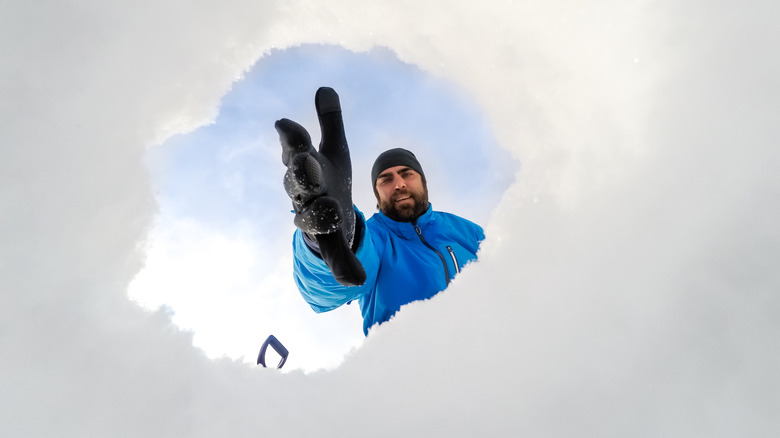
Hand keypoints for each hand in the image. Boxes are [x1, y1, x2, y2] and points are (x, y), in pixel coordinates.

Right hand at [275, 87, 365, 285]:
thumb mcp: (334, 151)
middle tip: (304, 161)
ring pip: (310, 216)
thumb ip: (331, 123)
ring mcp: (315, 218)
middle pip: (298, 181)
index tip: (284, 124)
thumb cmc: (328, 180)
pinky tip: (355, 280)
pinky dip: (343, 267)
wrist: (328, 219)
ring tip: (330, 210)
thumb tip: (325, 89)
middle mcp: (304, 193)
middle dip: (300, 171)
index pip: (294, 150)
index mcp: (306, 167)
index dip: (290, 139)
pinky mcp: (329, 243)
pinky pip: (334, 255)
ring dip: (318, 214)